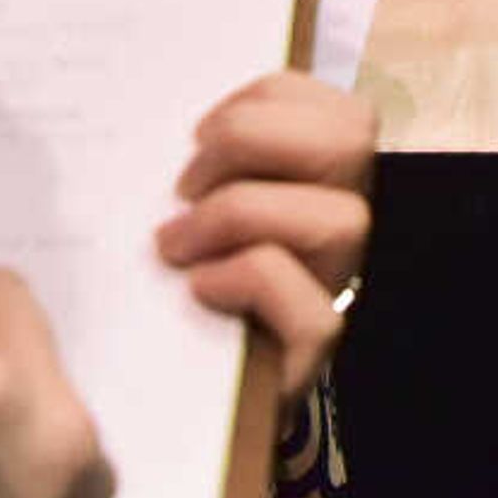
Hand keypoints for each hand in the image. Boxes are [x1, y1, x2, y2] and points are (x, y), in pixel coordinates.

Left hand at [153, 71, 374, 395]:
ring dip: (242, 213)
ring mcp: (334, 290)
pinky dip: (250, 281)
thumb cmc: (169, 292)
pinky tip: (199, 287)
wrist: (170, 400)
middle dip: (252, 138)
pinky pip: (314, 311)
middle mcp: (338, 229)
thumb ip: (194, 164)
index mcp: (316, 182)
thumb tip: (145, 110)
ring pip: (343, 219)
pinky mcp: (312, 355)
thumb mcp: (182, 210)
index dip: (267, 97)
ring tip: (177, 242)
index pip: (338, 107)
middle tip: (183, 184)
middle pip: (352, 140)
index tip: (195, 132)